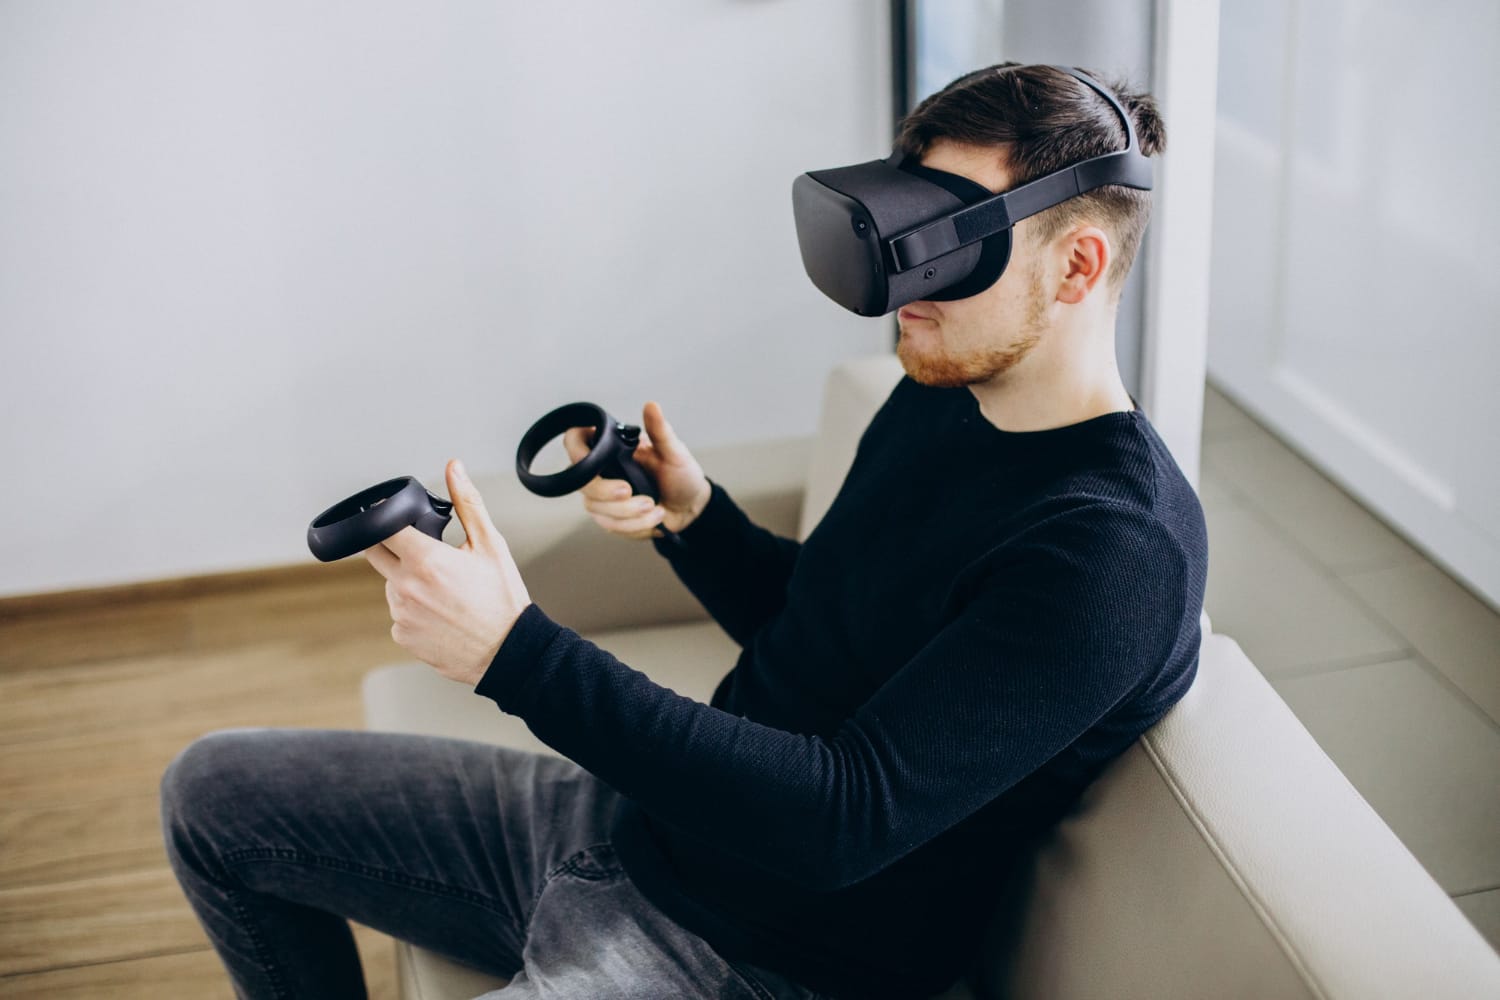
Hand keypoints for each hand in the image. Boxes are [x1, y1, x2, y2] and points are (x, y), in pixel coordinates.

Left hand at [363, 459, 531, 686]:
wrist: (510, 651)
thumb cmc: (503, 599)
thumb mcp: (491, 544)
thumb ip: (468, 502)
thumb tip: (454, 469)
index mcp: (425, 559)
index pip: (382, 527)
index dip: (386, 518)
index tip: (395, 519)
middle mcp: (406, 587)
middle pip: (376, 554)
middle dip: (395, 547)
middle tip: (425, 553)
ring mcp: (401, 614)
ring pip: (390, 585)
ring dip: (406, 580)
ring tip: (443, 589)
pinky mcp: (403, 636)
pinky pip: (399, 614)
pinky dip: (414, 609)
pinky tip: (441, 612)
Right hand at [564, 400, 710, 540]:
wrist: (691, 507)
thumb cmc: (681, 475)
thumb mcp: (675, 452)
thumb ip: (660, 430)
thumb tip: (651, 406)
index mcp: (612, 449)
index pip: (575, 442)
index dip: (576, 448)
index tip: (595, 458)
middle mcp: (601, 471)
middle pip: (581, 482)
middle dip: (606, 491)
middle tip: (629, 490)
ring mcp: (602, 497)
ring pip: (596, 508)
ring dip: (628, 512)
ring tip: (654, 506)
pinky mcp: (610, 519)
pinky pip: (611, 525)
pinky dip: (636, 524)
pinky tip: (654, 517)